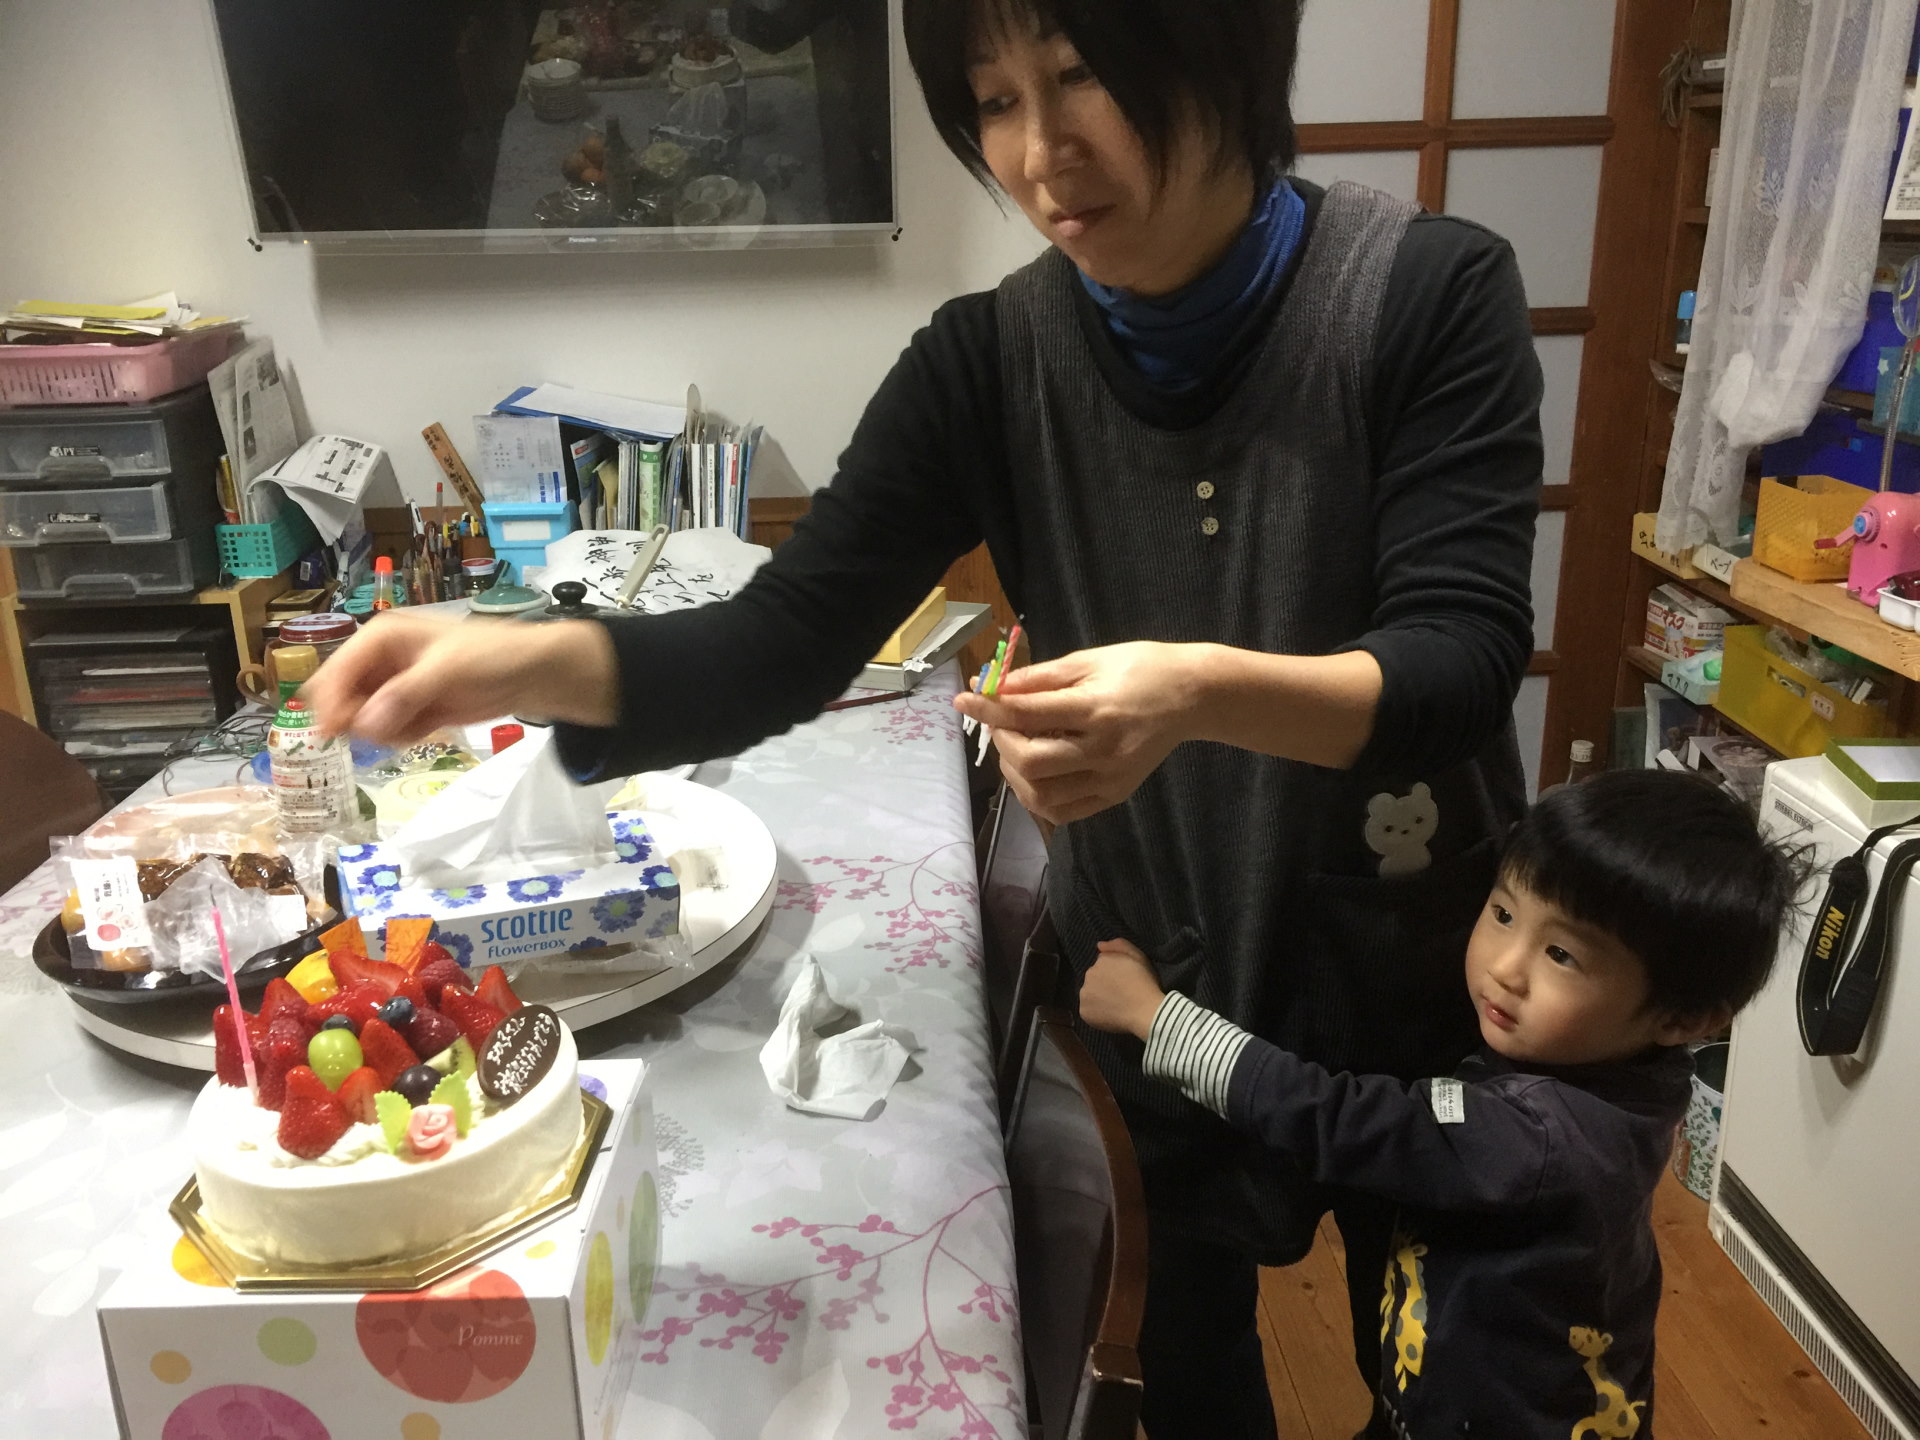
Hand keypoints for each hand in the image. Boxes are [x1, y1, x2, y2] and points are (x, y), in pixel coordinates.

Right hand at [303, 613, 617, 744]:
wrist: (531, 672)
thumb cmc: (491, 656)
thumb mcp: (447, 670)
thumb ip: (405, 695)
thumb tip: (364, 724)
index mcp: (379, 638)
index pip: (336, 672)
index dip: (331, 704)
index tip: (339, 735)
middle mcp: (378, 660)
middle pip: (340, 699)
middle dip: (359, 721)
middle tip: (391, 730)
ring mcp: (392, 686)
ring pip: (361, 720)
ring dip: (383, 732)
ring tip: (420, 723)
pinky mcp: (409, 708)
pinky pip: (385, 732)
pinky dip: (401, 736)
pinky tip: (429, 726)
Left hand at [952, 641, 1201, 824]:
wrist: (1192, 696)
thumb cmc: (1140, 668)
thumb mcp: (1089, 659)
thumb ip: (1041, 678)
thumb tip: (995, 688)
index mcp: (1096, 708)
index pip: (1026, 714)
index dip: (988, 708)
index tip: (963, 699)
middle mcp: (1103, 750)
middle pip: (1030, 762)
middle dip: (1002, 742)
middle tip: (1000, 724)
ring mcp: (1110, 778)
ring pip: (1042, 795)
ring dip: (1014, 774)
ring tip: (1017, 749)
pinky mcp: (1115, 795)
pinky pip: (1064, 811)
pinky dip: (1037, 797)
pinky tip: (1035, 774)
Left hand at [1079, 938, 1165, 1039]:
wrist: (1145, 1011)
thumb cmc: (1145, 983)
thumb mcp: (1138, 957)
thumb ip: (1119, 946)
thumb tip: (1099, 945)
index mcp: (1102, 960)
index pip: (1104, 964)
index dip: (1115, 972)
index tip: (1124, 980)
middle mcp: (1089, 974)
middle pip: (1095, 978)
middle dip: (1104, 983)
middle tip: (1121, 993)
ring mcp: (1085, 993)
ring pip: (1090, 993)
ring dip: (1098, 997)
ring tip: (1116, 1005)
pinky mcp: (1084, 1011)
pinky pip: (1088, 1010)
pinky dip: (1096, 1012)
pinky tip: (1110, 1014)